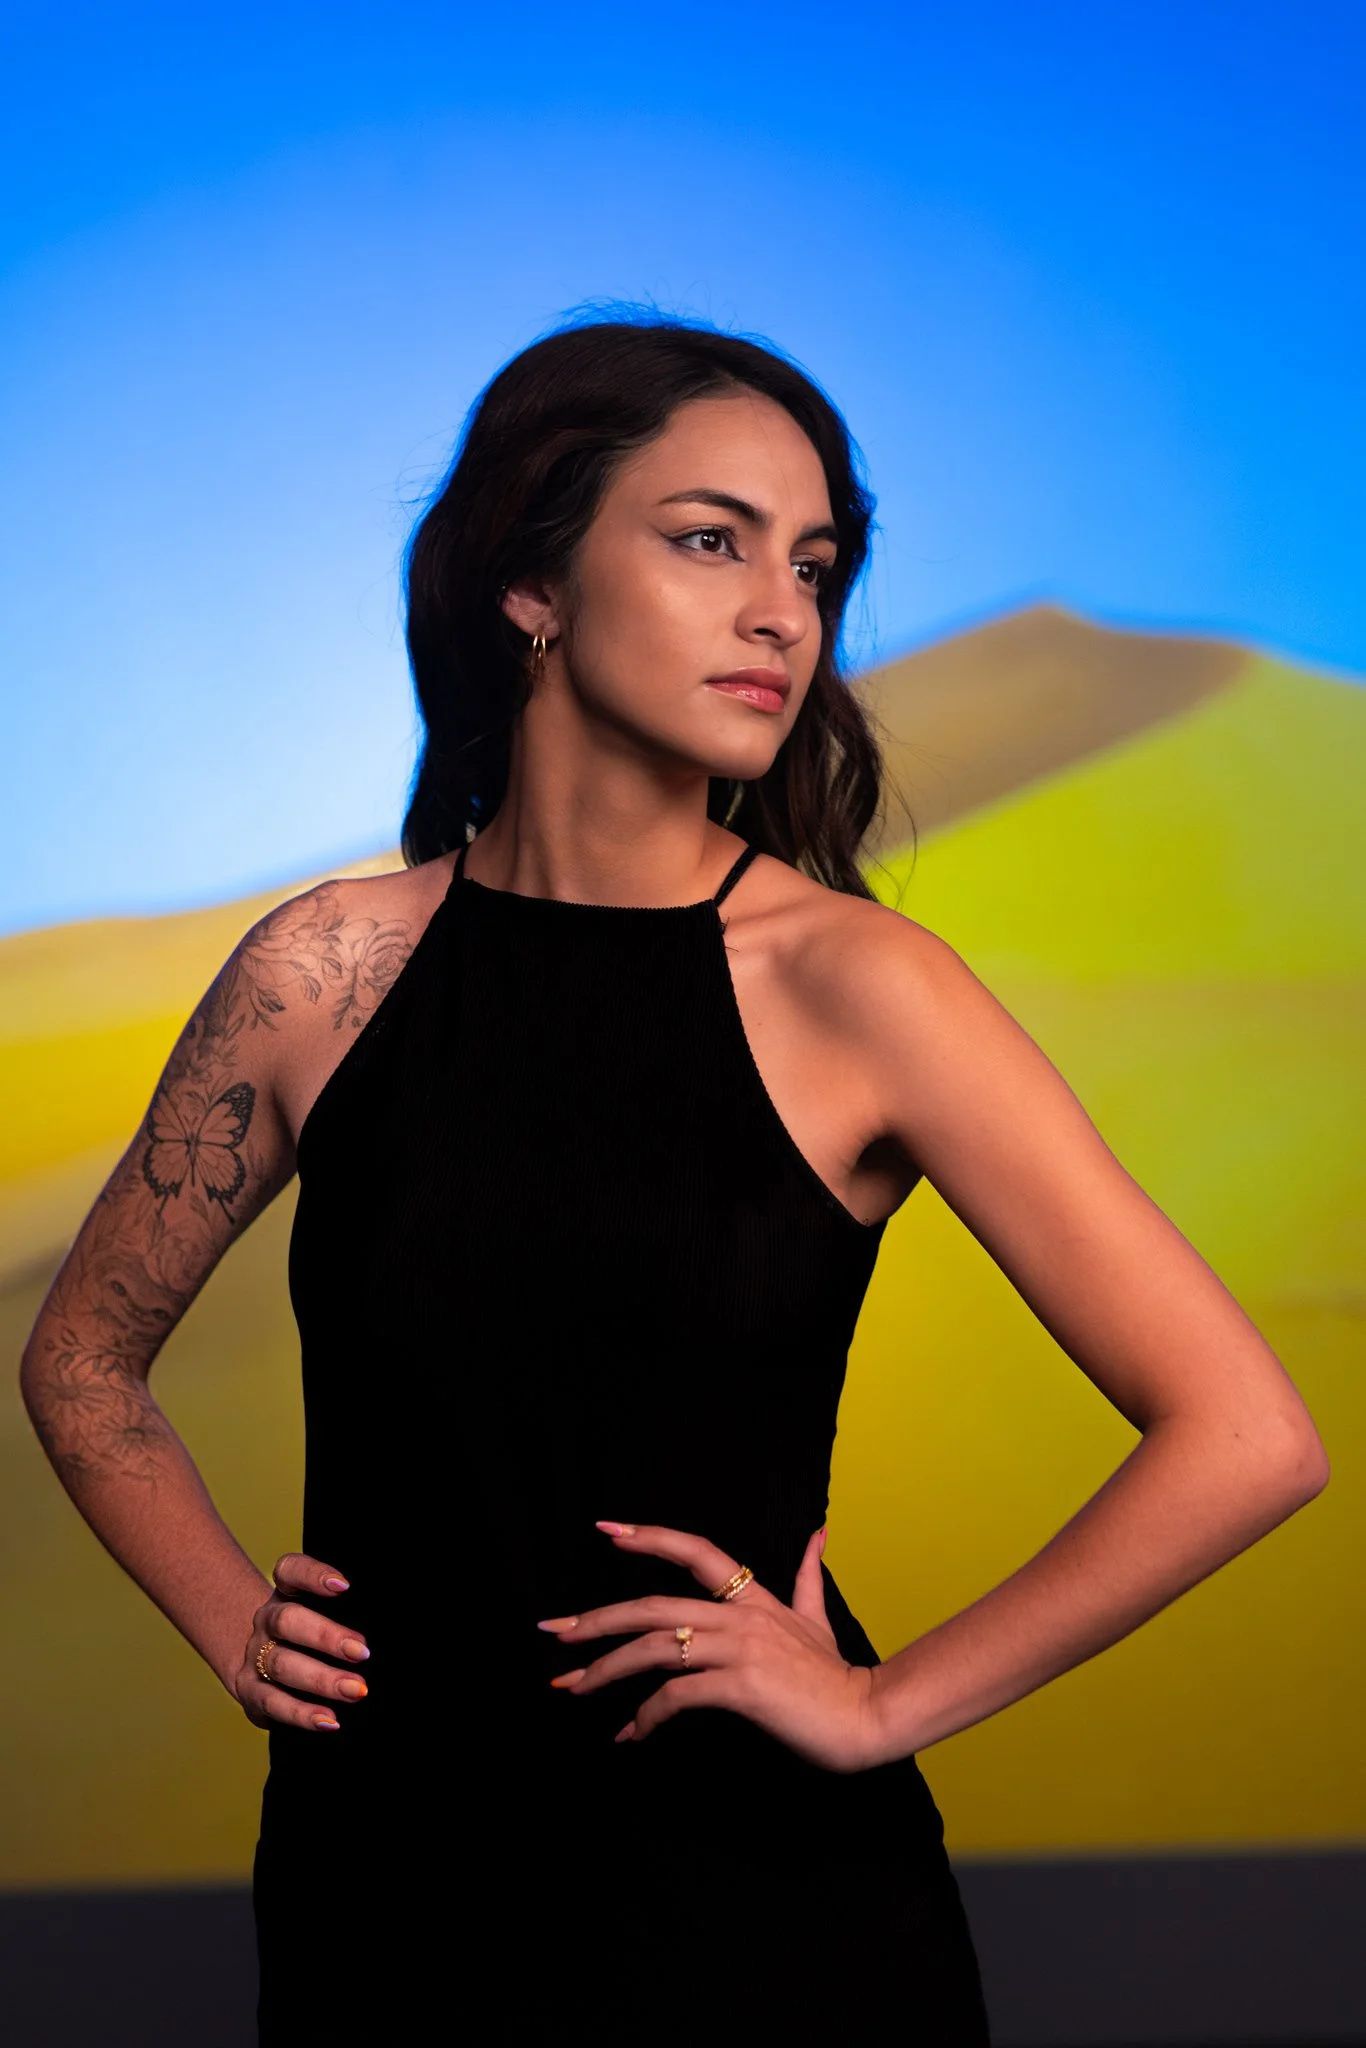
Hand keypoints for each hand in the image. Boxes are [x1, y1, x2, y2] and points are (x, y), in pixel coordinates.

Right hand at [232, 1553, 370, 1732]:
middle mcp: (267, 1621)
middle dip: (327, 1637)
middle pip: (288, 1620)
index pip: (291, 1571)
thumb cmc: (311, 1635)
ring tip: (356, 1691)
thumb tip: (392, 1632)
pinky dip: (302, 1713)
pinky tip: (330, 1720)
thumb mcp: (324, 1614)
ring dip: (322, 1679)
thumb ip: (351, 1614)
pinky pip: (273, 1703)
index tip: (345, 1586)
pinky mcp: (251, 1692)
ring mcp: (256, 1656)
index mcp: (286, 1593)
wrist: (260, 1663)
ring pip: (282, 1664)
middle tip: (363, 1652)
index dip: (313, 1575)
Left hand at [539, 1522, 886, 1773]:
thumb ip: (808, 1574)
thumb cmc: (834, 1675)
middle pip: (654, 1606)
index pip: (695, 1551)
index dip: (650, 1537)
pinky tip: (631, 1733)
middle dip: (598, 1619)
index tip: (606, 1530)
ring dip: (606, 1671)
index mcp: (753, 1597)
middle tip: (554, 1631)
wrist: (864, 1715)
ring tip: (573, 1687)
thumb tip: (818, 1531)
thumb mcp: (818, 1616)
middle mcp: (740, 1615)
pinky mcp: (740, 1686)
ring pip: (655, 1650)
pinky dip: (647, 1716)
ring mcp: (739, 1649)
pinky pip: (676, 1697)